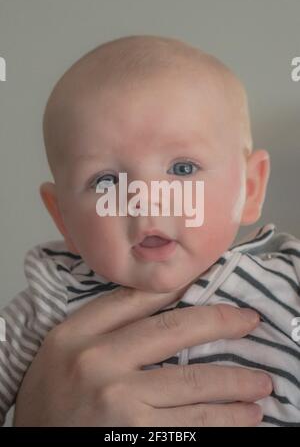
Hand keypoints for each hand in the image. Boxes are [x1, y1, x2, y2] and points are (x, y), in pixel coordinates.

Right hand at [14, 287, 271, 425]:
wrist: (28, 444)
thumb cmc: (49, 399)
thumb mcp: (62, 350)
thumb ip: (101, 325)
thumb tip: (161, 302)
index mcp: (76, 332)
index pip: (136, 298)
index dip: (179, 286)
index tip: (210, 281)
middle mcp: (98, 361)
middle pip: (174, 331)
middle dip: (222, 324)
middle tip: (251, 322)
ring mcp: (118, 401)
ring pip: (193, 384)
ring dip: (236, 383)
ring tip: (261, 383)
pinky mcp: (135, 436)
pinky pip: (191, 425)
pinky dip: (224, 420)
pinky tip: (244, 417)